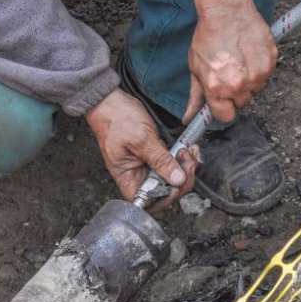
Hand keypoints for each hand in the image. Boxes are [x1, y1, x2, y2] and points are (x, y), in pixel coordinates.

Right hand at [86, 89, 197, 210]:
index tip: (178, 180)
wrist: (111, 100)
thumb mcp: (141, 139)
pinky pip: (171, 163)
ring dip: (185, 167)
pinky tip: (187, 148)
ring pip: (171, 177)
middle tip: (188, 160)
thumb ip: (160, 160)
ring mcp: (146, 165)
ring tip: (189, 151)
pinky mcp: (154, 155)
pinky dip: (182, 157)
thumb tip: (177, 179)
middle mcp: (137, 175)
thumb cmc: (116, 119)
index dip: (166, 196)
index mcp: (128, 178)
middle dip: (182, 178)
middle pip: (164, 191)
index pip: (149, 201)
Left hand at [186, 0, 277, 122]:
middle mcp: (238, 85)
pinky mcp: (270, 62)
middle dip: (235, 91)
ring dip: (248, 80)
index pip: (226, 116)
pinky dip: (259, 67)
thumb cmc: (208, 37)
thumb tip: (188, 118)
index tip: (221, 98)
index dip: (223, 107)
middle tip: (228, 71)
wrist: (226, 11)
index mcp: (217, 88)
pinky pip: (266, 75)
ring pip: (255, 89)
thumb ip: (195, 96)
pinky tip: (248, 53)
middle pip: (242, 102)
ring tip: (238, 59)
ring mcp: (257, 74)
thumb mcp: (196, 68)